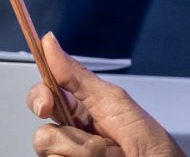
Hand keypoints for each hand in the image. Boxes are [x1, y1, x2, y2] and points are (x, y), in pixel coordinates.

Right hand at [28, 33, 185, 156]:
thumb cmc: (149, 142)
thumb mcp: (114, 102)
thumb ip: (79, 76)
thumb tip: (51, 43)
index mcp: (85, 104)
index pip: (50, 89)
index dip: (40, 92)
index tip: (45, 102)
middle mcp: (74, 127)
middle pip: (40, 114)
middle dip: (47, 114)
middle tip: (63, 121)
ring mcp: (71, 150)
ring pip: (45, 141)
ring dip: (75, 147)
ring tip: (102, 150)